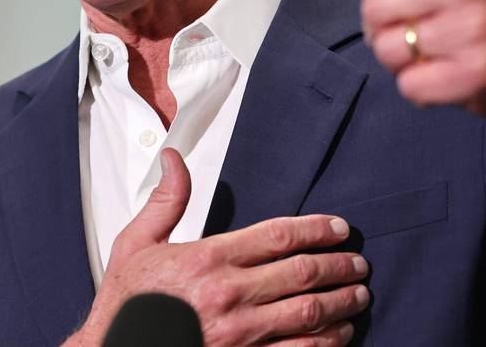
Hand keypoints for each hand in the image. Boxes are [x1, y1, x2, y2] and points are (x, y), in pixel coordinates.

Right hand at [67, 149, 368, 345]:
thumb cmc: (126, 305)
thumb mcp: (136, 244)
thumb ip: (166, 201)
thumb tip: (175, 158)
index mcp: (207, 260)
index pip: (277, 236)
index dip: (316, 229)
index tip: (338, 228)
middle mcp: (228, 296)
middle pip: (302, 273)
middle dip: (339, 265)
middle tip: (359, 262)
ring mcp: (240, 335)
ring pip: (308, 314)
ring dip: (341, 303)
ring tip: (358, 295)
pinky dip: (325, 343)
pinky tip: (339, 335)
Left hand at [289, 0, 485, 173]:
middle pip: (374, 11)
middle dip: (387, 29)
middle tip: (427, 33)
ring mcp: (473, 32)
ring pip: (388, 50)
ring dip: (406, 61)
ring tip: (448, 55)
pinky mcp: (476, 77)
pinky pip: (411, 87)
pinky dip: (425, 91)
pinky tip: (457, 82)